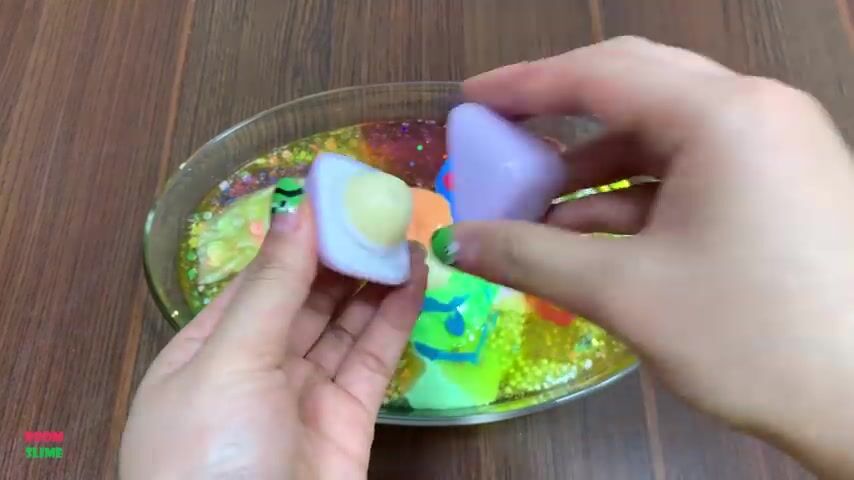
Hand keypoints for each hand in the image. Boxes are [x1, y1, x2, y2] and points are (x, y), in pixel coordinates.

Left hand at [120, 203, 426, 478]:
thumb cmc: (211, 454)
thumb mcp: (229, 361)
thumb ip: (270, 286)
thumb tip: (295, 209)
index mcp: (207, 349)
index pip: (259, 277)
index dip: (297, 235)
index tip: (337, 192)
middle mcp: (255, 366)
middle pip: (304, 296)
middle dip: (341, 254)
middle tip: (382, 208)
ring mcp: (304, 393)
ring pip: (343, 324)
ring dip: (373, 280)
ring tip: (406, 233)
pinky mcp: (349, 419)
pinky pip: (371, 358)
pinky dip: (393, 318)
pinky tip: (413, 279)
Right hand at [436, 37, 853, 476]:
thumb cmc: (751, 338)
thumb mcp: (626, 292)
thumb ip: (529, 254)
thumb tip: (454, 241)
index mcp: (723, 115)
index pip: (601, 75)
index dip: (524, 86)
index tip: (468, 101)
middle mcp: (755, 110)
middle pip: (633, 87)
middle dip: (558, 116)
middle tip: (498, 136)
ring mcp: (774, 145)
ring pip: (661, 133)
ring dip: (593, 166)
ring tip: (533, 207)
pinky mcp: (779, 182)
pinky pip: (690, 168)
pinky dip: (634, 193)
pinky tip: (587, 233)